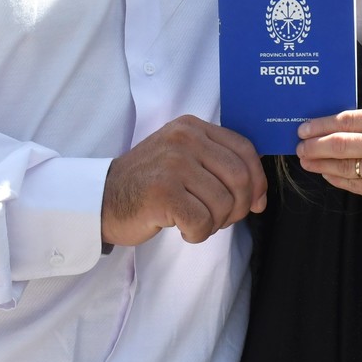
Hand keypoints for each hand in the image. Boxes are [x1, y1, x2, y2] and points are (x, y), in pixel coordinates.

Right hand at [101, 115, 266, 246]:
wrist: (102, 199)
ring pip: (223, 203)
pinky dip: (198, 234)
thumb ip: (218, 164)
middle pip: (239, 178)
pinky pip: (203, 221)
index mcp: (192, 127)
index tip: (258, 202)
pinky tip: (182, 229)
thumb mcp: (182, 157)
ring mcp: (173, 164)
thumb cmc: (148, 183)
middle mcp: (184, 139)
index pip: (244, 149)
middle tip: (222, 219)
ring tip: (194, 221)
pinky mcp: (163, 192)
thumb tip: (259, 195)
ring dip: (215, 223)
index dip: (258, 180)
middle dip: (239, 207)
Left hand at [296, 105, 361, 217]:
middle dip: (314, 147)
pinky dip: (338, 179)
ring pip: (345, 171)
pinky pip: (357, 188)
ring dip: (321, 166)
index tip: (303, 128)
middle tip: (298, 146)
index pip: (347, 122)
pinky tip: (328, 173)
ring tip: (307, 160)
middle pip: (341, 148)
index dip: (320, 126)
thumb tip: (334, 124)